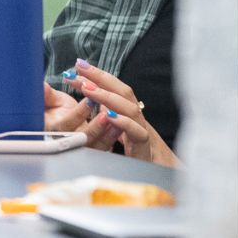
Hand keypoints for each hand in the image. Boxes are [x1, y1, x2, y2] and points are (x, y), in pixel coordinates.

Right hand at [44, 82, 119, 150]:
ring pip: (96, 145)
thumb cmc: (52, 111)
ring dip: (108, 133)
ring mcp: (82, 147)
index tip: (90, 100)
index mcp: (54, 130)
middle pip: (82, 139)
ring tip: (117, 121)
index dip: (78, 113)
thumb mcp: (46, 102)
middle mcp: (67, 141)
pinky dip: (112, 137)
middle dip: (95, 128)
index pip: (65, 125)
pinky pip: (104, 146)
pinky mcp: (93, 148)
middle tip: (106, 116)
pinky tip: (120, 126)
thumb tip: (41, 85)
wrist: (57, 123)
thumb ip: (44, 95)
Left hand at [62, 59, 180, 166]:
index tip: (77, 64)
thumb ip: (104, 112)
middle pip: (122, 92)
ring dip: (108, 96)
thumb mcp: (115, 128)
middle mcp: (136, 116)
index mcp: (127, 111)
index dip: (98, 75)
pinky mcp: (144, 147)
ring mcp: (141, 129)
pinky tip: (108, 116)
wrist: (159, 173)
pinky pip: (136, 132)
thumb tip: (88, 95)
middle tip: (79, 69)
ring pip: (129, 108)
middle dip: (100, 78)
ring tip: (87, 88)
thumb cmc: (134, 148)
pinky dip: (123, 123)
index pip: (113, 88)